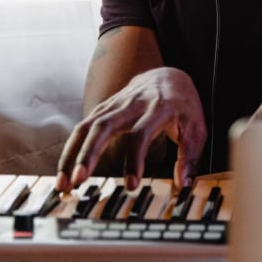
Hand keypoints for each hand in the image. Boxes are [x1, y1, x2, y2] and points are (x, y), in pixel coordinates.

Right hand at [56, 67, 206, 191]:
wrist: (169, 77)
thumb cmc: (184, 106)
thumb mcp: (197, 128)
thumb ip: (189, 156)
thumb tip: (182, 184)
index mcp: (159, 108)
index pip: (141, 134)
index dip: (134, 159)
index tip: (131, 185)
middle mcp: (133, 104)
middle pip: (105, 126)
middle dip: (89, 153)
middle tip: (79, 180)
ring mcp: (115, 104)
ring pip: (88, 125)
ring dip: (72, 154)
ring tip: (64, 183)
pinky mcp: (103, 108)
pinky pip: (83, 127)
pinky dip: (71, 149)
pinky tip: (65, 170)